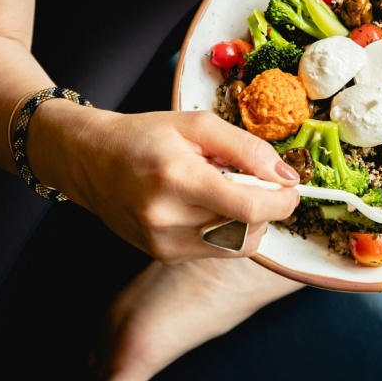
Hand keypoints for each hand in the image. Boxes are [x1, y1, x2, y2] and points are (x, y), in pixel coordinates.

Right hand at [35, 107, 299, 262]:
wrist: (90, 160)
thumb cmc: (146, 136)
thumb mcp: (198, 125)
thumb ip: (247, 148)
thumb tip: (286, 175)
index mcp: (178, 178)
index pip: (248, 207)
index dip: (282, 202)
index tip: (291, 188)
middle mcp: (167, 218)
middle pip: (247, 229)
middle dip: (267, 209)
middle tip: (260, 183)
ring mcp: (162, 243)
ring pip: (236, 246)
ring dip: (250, 222)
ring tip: (231, 192)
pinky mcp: (162, 255)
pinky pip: (217, 252)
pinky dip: (229, 231)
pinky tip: (212, 207)